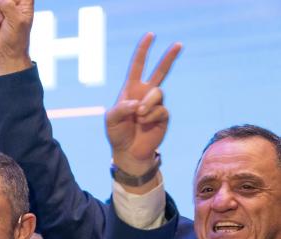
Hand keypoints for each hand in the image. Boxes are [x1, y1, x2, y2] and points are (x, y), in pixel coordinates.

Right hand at [0, 0, 33, 74]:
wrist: (6, 52)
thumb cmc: (16, 38)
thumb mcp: (17, 20)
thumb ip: (8, 6)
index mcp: (24, 2)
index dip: (10, 1)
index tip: (10, 9)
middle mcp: (13, 2)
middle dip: (0, 6)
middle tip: (4, 18)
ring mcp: (1, 7)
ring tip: (0, 23)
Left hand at [106, 34, 181, 171]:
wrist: (128, 152)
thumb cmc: (117, 134)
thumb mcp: (111, 120)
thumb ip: (121, 108)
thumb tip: (137, 103)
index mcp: (131, 90)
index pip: (138, 66)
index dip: (143, 51)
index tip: (150, 36)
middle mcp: (145, 94)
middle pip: (160, 71)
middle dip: (169, 57)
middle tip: (178, 44)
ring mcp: (155, 104)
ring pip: (158, 93)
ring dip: (146, 104)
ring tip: (138, 115)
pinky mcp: (163, 116)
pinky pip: (160, 109)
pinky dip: (150, 116)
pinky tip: (144, 123)